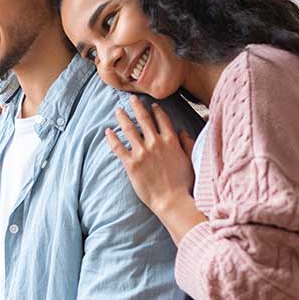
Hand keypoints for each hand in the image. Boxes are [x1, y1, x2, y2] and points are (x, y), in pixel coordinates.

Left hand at [106, 96, 196, 213]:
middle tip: (131, 99)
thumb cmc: (184, 183)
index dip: (156, 110)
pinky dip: (112, 138)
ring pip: (129, 129)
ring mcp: (142, 152)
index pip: (162, 119)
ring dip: (122, 118)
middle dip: (137, 106)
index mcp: (171, 140)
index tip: (152, 105)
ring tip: (118, 111)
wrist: (172, 200)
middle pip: (144, 119)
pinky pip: (118, 147)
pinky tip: (107, 132)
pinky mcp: (131, 164)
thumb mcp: (191, 159)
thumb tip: (182, 131)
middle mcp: (156, 142)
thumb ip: (187, 142)